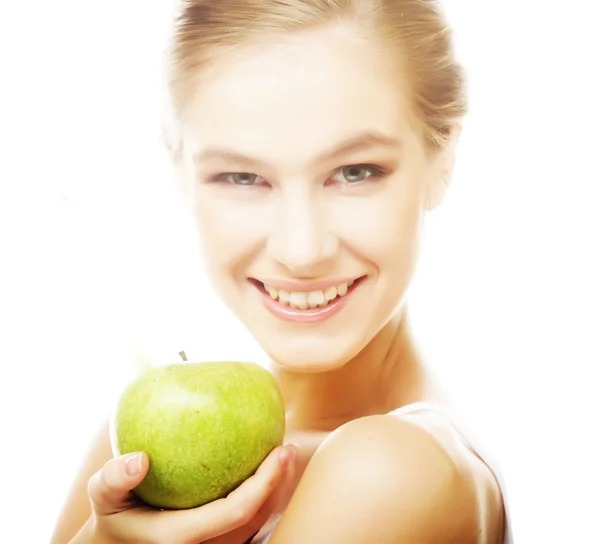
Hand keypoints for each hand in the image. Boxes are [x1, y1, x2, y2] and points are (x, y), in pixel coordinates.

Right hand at [86, 445, 297, 543]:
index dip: (265, 482)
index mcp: (181, 538)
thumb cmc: (112, 518)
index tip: (280, 450)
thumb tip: (138, 460)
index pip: (237, 510)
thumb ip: (113, 479)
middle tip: (288, 447)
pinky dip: (263, 499)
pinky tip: (267, 471)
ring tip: (285, 456)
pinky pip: (249, 524)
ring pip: (256, 525)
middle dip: (279, 484)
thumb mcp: (102, 498)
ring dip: (276, 492)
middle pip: (256, 518)